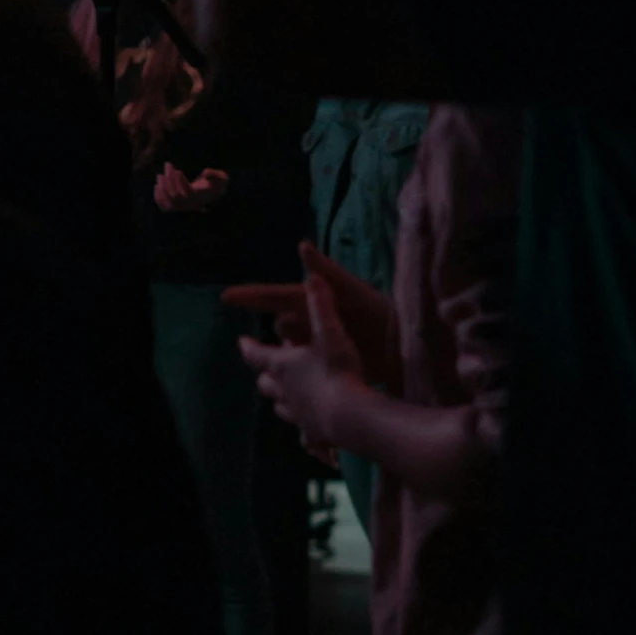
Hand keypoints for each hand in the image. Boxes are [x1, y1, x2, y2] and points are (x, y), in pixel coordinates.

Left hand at [153, 161, 228, 211]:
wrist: (211, 193)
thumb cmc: (215, 183)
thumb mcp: (220, 178)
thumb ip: (215, 175)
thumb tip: (205, 173)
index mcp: (199, 196)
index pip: (187, 193)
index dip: (180, 182)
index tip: (178, 171)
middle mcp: (190, 204)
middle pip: (176, 196)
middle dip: (170, 180)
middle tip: (168, 165)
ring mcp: (183, 206)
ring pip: (169, 202)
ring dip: (162, 187)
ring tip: (160, 175)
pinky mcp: (176, 206)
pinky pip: (165, 207)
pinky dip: (158, 198)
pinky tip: (157, 186)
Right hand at [225, 242, 396, 381]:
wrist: (410, 348)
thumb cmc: (382, 315)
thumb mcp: (353, 292)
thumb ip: (327, 272)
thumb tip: (302, 245)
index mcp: (315, 301)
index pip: (275, 296)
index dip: (250, 296)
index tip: (225, 297)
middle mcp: (314, 322)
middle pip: (282, 326)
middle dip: (278, 335)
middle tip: (281, 342)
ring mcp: (322, 344)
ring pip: (291, 351)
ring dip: (289, 358)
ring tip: (293, 369)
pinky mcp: (332, 365)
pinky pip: (307, 371)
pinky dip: (300, 378)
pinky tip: (298, 389)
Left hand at [238, 270, 368, 458]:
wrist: (351, 417)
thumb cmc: (337, 370)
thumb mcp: (331, 333)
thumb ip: (321, 305)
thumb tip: (313, 276)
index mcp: (282, 366)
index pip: (256, 354)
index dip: (248, 347)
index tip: (241, 342)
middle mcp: (284, 392)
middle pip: (266, 384)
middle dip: (266, 375)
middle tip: (268, 370)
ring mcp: (297, 416)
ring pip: (281, 408)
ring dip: (282, 401)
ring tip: (288, 397)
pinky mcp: (313, 435)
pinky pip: (305, 436)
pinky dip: (306, 434)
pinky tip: (313, 440)